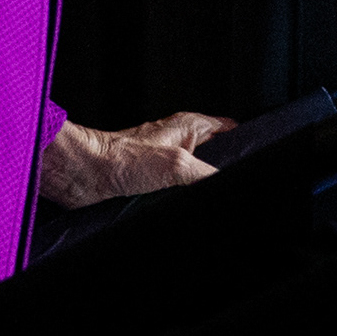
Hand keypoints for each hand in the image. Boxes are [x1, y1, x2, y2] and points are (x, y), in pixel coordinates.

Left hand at [37, 110, 239, 207]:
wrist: (80, 174)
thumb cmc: (118, 158)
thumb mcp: (177, 165)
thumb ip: (208, 175)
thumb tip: (227, 183)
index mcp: (190, 127)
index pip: (232, 131)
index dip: (247, 144)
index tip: (256, 158)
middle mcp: (179, 144)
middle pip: (215, 160)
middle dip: (221, 174)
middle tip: (227, 185)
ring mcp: (164, 165)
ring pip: (194, 181)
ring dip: (196, 191)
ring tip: (196, 197)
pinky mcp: (150, 184)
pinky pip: (174, 196)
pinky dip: (176, 203)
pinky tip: (177, 208)